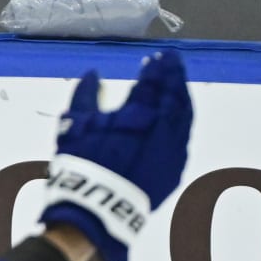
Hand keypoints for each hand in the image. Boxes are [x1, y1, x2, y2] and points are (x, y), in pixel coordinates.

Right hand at [41, 51, 191, 260]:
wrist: (99, 203)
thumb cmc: (84, 160)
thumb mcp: (75, 123)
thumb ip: (85, 95)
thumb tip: (93, 74)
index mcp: (138, 112)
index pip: (153, 82)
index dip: (156, 67)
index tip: (156, 57)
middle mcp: (162, 127)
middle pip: (175, 94)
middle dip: (174, 75)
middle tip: (173, 61)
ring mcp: (173, 148)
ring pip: (185, 115)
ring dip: (182, 96)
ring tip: (179, 84)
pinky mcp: (176, 167)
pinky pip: (185, 136)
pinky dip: (184, 120)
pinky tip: (179, 116)